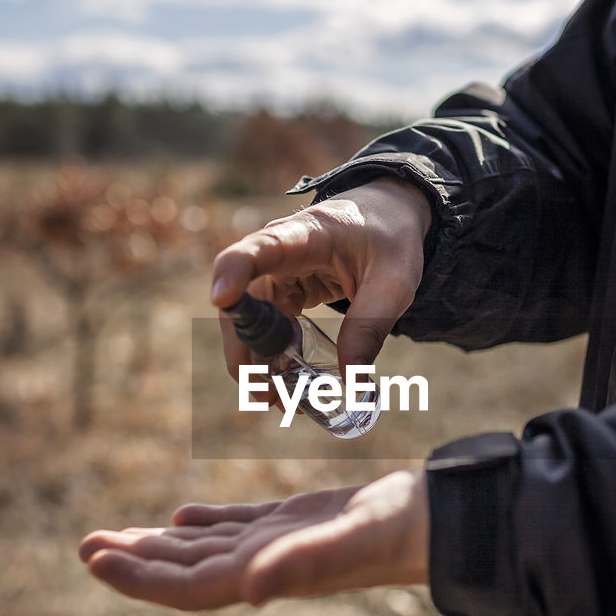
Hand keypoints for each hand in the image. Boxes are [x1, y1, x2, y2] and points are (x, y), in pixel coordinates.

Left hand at [79, 470, 427, 610]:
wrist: (436, 523)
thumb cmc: (395, 533)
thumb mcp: (344, 542)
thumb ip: (297, 564)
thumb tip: (247, 592)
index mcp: (263, 575)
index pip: (184, 585)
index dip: (137, 577)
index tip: (93, 558)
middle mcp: (263, 565)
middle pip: (183, 569)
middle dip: (134, 560)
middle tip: (84, 545)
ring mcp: (277, 544)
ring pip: (203, 547)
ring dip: (158, 543)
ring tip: (115, 536)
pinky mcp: (294, 521)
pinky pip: (236, 525)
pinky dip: (204, 522)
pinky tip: (182, 515)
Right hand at [210, 177, 431, 379]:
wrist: (386, 216)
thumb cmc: (390, 239)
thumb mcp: (395, 281)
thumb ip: (372, 325)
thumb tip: (353, 382)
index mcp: (306, 235)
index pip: (259, 247)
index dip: (234, 270)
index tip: (221, 298)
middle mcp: (277, 251)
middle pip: (242, 299)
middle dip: (244, 349)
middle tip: (262, 392)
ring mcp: (274, 272)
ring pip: (247, 320)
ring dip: (254, 361)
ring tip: (273, 399)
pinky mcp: (280, 290)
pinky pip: (264, 327)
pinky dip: (269, 356)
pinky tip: (283, 384)